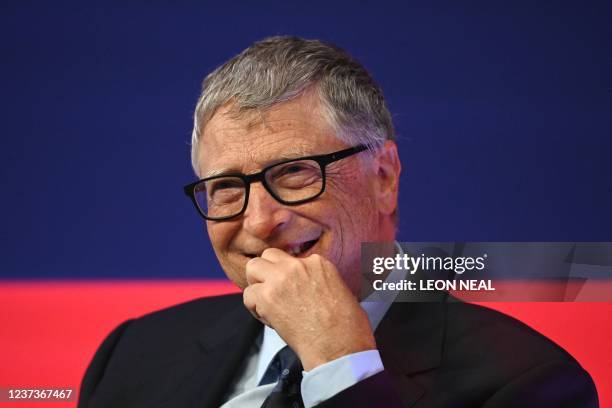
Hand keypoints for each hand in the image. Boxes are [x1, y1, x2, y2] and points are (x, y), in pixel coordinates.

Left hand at [243, 248, 375, 370]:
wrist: (339, 347)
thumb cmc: (346, 327)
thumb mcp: (340, 290)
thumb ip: (320, 281)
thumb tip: (310, 288)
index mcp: (318, 263)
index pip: (290, 259)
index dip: (287, 275)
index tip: (290, 290)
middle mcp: (297, 266)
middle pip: (268, 256)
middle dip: (267, 272)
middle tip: (272, 290)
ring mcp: (280, 279)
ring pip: (253, 268)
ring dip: (257, 285)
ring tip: (267, 303)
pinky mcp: (267, 297)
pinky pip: (248, 295)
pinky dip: (254, 307)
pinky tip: (268, 318)